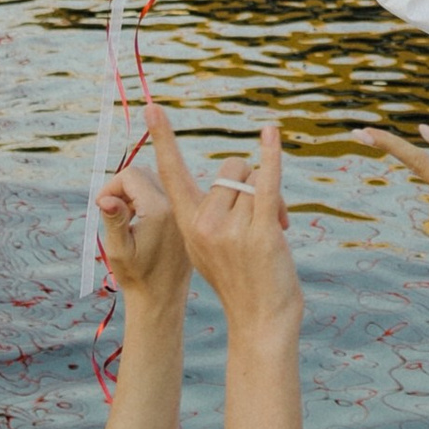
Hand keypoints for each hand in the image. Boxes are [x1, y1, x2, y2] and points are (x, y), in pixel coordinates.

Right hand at [94, 158, 188, 310]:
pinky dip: (148, 199)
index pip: (131, 175)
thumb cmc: (136, 276)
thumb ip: (114, 219)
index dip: (110, 186)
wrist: (162, 298)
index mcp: (159, 210)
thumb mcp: (119, 249)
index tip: (100, 205)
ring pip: (155, 182)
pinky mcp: (185, 217)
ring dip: (135, 192)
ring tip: (124, 217)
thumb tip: (105, 198)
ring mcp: (183, 211)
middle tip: (110, 210)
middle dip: (122, 187)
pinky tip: (139, 221)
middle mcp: (175, 206)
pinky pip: (165, 194)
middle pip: (144, 174)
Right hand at [147, 105, 301, 337]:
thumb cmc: (240, 282)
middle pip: (231, 169)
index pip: (171, 173)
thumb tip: (226, 183)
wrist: (260, 322)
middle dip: (252, 182)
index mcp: (187, 223)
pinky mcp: (261, 233)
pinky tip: (271, 133)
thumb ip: (209, 217)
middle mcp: (203, 224)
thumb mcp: (209, 248)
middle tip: (267, 218)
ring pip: (254, 179)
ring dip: (272, 198)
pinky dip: (272, 155)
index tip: (152, 107)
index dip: (163, 138)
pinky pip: (267, 184)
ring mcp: (231, 230)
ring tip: (277, 229)